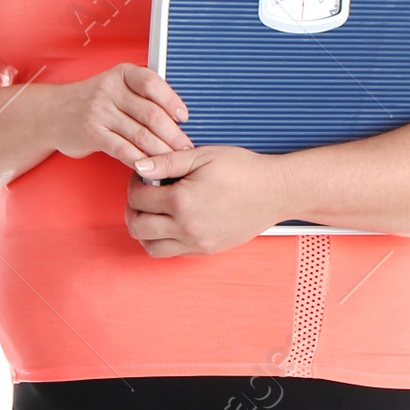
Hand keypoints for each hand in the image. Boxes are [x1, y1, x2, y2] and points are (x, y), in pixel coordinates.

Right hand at [47, 64, 191, 168]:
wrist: (54, 113)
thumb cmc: (94, 102)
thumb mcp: (117, 87)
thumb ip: (143, 96)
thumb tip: (177, 117)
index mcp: (122, 74)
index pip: (152, 84)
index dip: (172, 101)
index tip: (184, 118)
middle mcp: (110, 89)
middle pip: (150, 114)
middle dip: (173, 134)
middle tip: (185, 149)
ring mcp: (99, 111)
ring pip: (140, 135)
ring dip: (161, 151)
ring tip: (173, 161)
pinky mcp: (92, 133)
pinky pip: (123, 150)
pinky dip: (140, 160)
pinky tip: (150, 167)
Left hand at [125, 145, 287, 256]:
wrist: (275, 192)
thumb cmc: (244, 171)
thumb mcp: (203, 156)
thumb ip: (167, 162)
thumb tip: (139, 165)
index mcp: (182, 201)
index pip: (138, 198)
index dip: (135, 184)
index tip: (144, 177)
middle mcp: (186, 227)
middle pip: (138, 227)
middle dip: (134, 208)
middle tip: (142, 195)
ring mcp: (197, 243)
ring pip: (150, 247)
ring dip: (145, 230)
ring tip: (153, 212)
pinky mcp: (206, 250)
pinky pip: (172, 253)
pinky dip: (163, 241)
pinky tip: (170, 223)